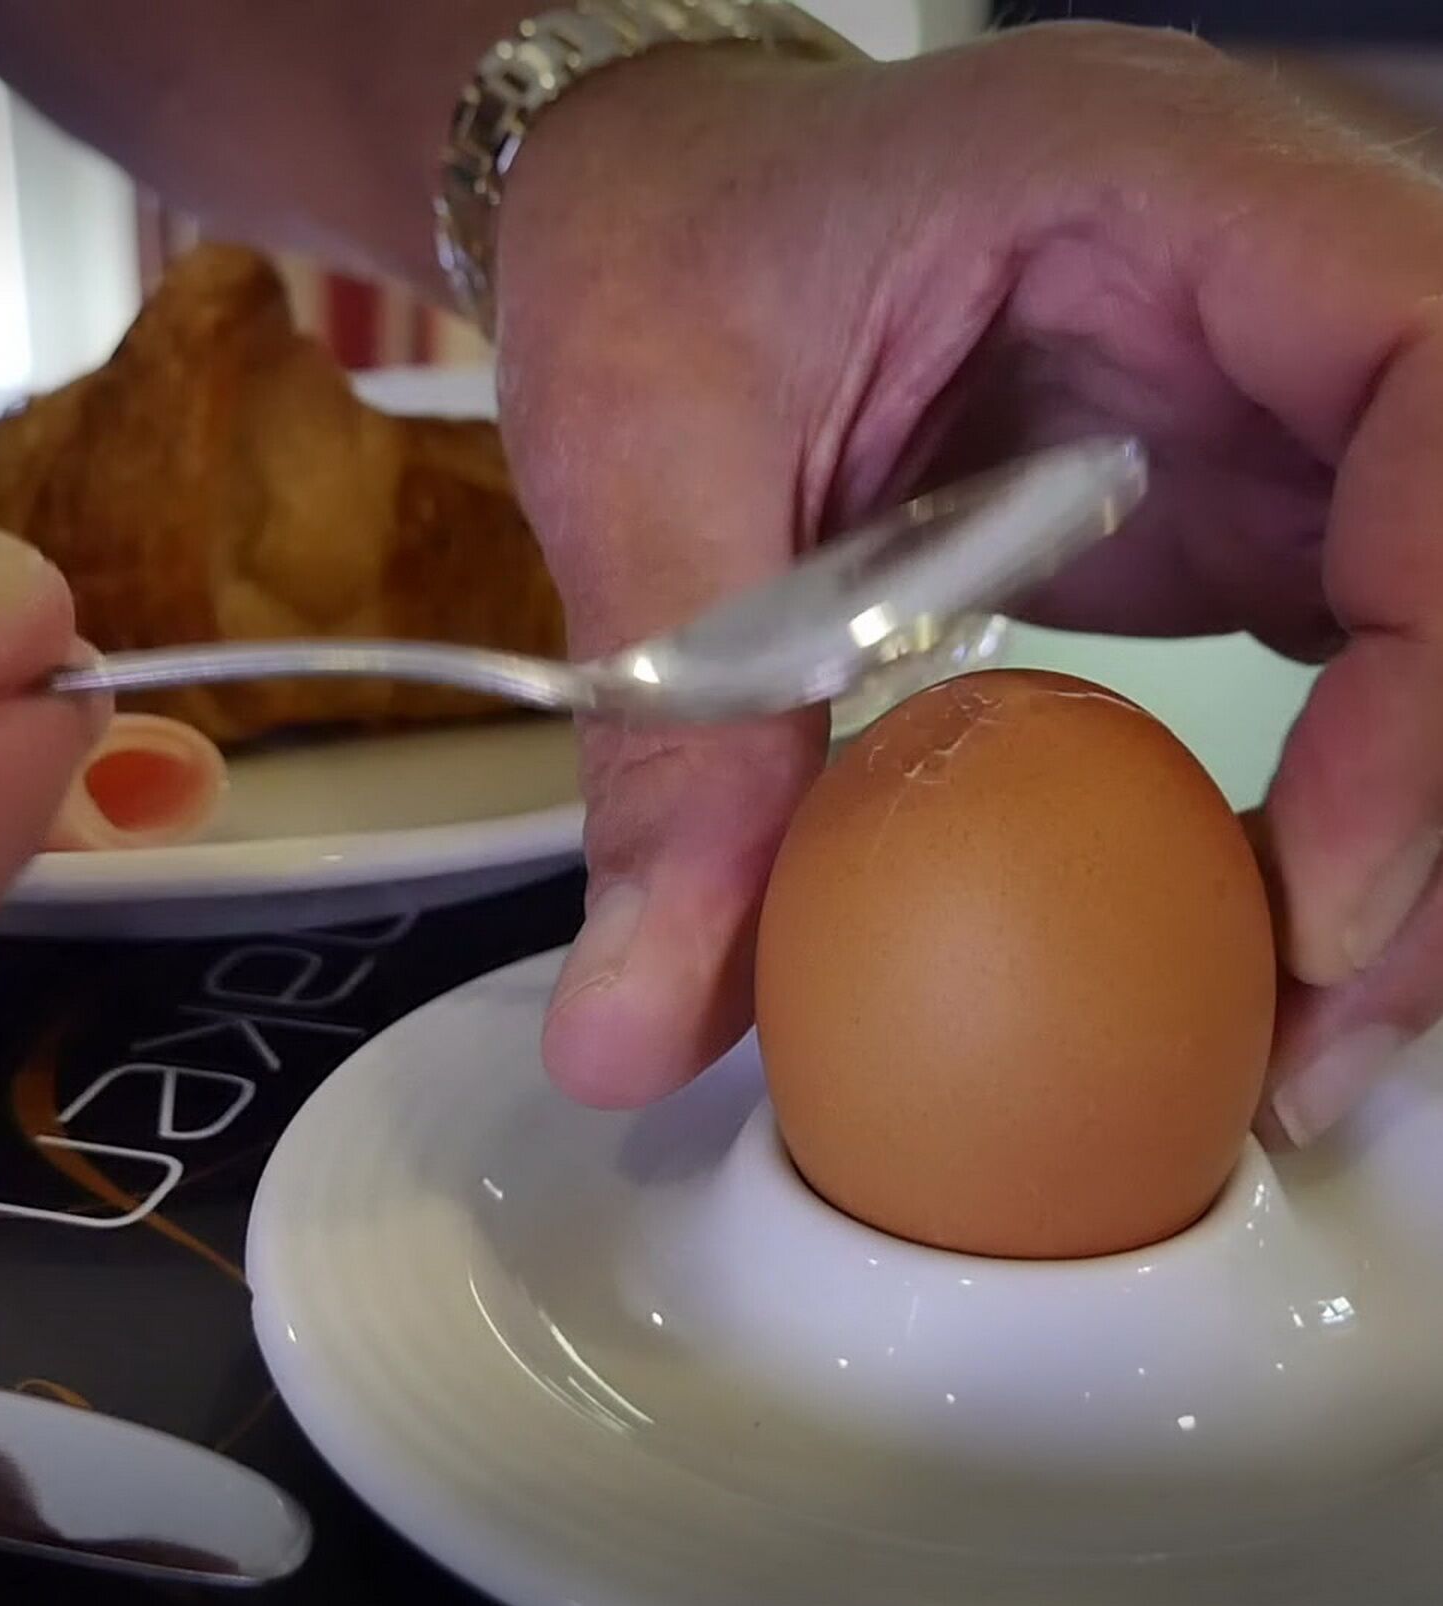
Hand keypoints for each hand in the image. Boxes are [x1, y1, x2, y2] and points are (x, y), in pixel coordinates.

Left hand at [490, 22, 1442, 1145]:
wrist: (654, 199)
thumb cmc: (655, 253)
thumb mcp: (642, 472)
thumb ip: (672, 752)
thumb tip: (626, 1039)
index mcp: (1164, 183)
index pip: (1432, 372)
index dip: (1434, 648)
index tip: (1315, 885)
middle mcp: (1270, 277)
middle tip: (1320, 1022)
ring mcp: (1276, 394)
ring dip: (1410, 823)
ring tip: (1295, 1028)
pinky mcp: (1241, 499)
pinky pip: (1373, 651)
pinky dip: (1345, 805)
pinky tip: (1254, 939)